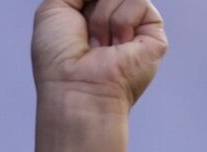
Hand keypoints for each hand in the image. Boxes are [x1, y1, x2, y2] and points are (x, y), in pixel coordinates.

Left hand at [31, 0, 166, 151]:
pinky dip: (121, 22)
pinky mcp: (153, 34)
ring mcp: (133, 27)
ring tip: (100, 45)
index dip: (85, 3)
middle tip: (85, 34)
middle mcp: (111, 22)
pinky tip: (118, 46)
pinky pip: (139, 2)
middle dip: (92, 7)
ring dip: (102, 17)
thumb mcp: (53, 8)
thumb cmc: (58, 57)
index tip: (78, 19)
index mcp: (88, 17)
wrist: (76, 87)